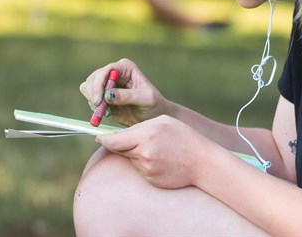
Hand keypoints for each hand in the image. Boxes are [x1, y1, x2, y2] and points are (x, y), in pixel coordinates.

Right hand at [80, 58, 170, 125]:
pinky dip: (96, 109)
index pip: (106, 71)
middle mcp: (114, 74)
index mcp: (125, 68)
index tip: (99, 100)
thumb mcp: (146, 99)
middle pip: (92, 79)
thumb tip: (108, 95)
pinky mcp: (103, 98)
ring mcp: (107, 85)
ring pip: (87, 89)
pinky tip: (109, 113)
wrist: (154, 117)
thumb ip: (128, 96)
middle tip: (100, 108)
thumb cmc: (154, 104)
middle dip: (93, 94)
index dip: (99, 84)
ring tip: (108, 112)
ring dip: (94, 102)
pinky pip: (91, 101)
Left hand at [96, 115, 212, 188]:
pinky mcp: (151, 179)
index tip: (98, 137)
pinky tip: (162, 160)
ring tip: (158, 149)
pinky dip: (146, 164)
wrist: (202, 161)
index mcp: (146, 135)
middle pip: (120, 150)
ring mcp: (147, 168)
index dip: (104, 139)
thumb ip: (139, 127)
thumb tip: (118, 135)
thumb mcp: (163, 122)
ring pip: (131, 159)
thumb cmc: (184, 137)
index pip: (114, 141)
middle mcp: (144, 153)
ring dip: (136, 154)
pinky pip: (140, 169)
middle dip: (122, 145)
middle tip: (134, 140)